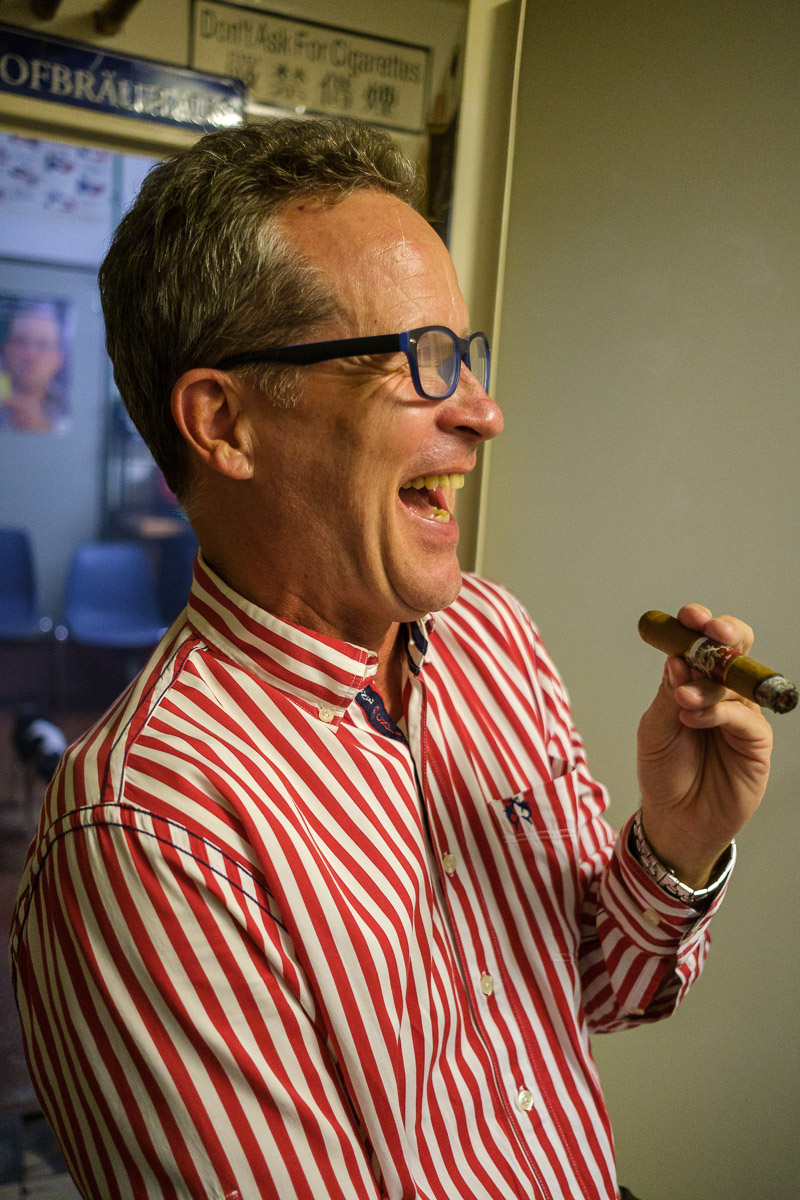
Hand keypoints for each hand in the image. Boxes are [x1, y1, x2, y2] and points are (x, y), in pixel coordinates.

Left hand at [636, 603, 772, 888]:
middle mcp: (723, 694)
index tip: (689, 616)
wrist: (674, 819)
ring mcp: (742, 716)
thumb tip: (678, 660)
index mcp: (696, 681)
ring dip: (709, 684)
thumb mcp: (655, 728)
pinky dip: (719, 713)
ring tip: (683, 699)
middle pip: (737, 650)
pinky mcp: (756, 743)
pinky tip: (694, 718)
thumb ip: (668, 693)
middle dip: (725, 634)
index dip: (699, 626)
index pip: (704, 644)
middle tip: (708, 631)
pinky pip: (745, 718)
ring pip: (737, 683)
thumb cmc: (664, 771)